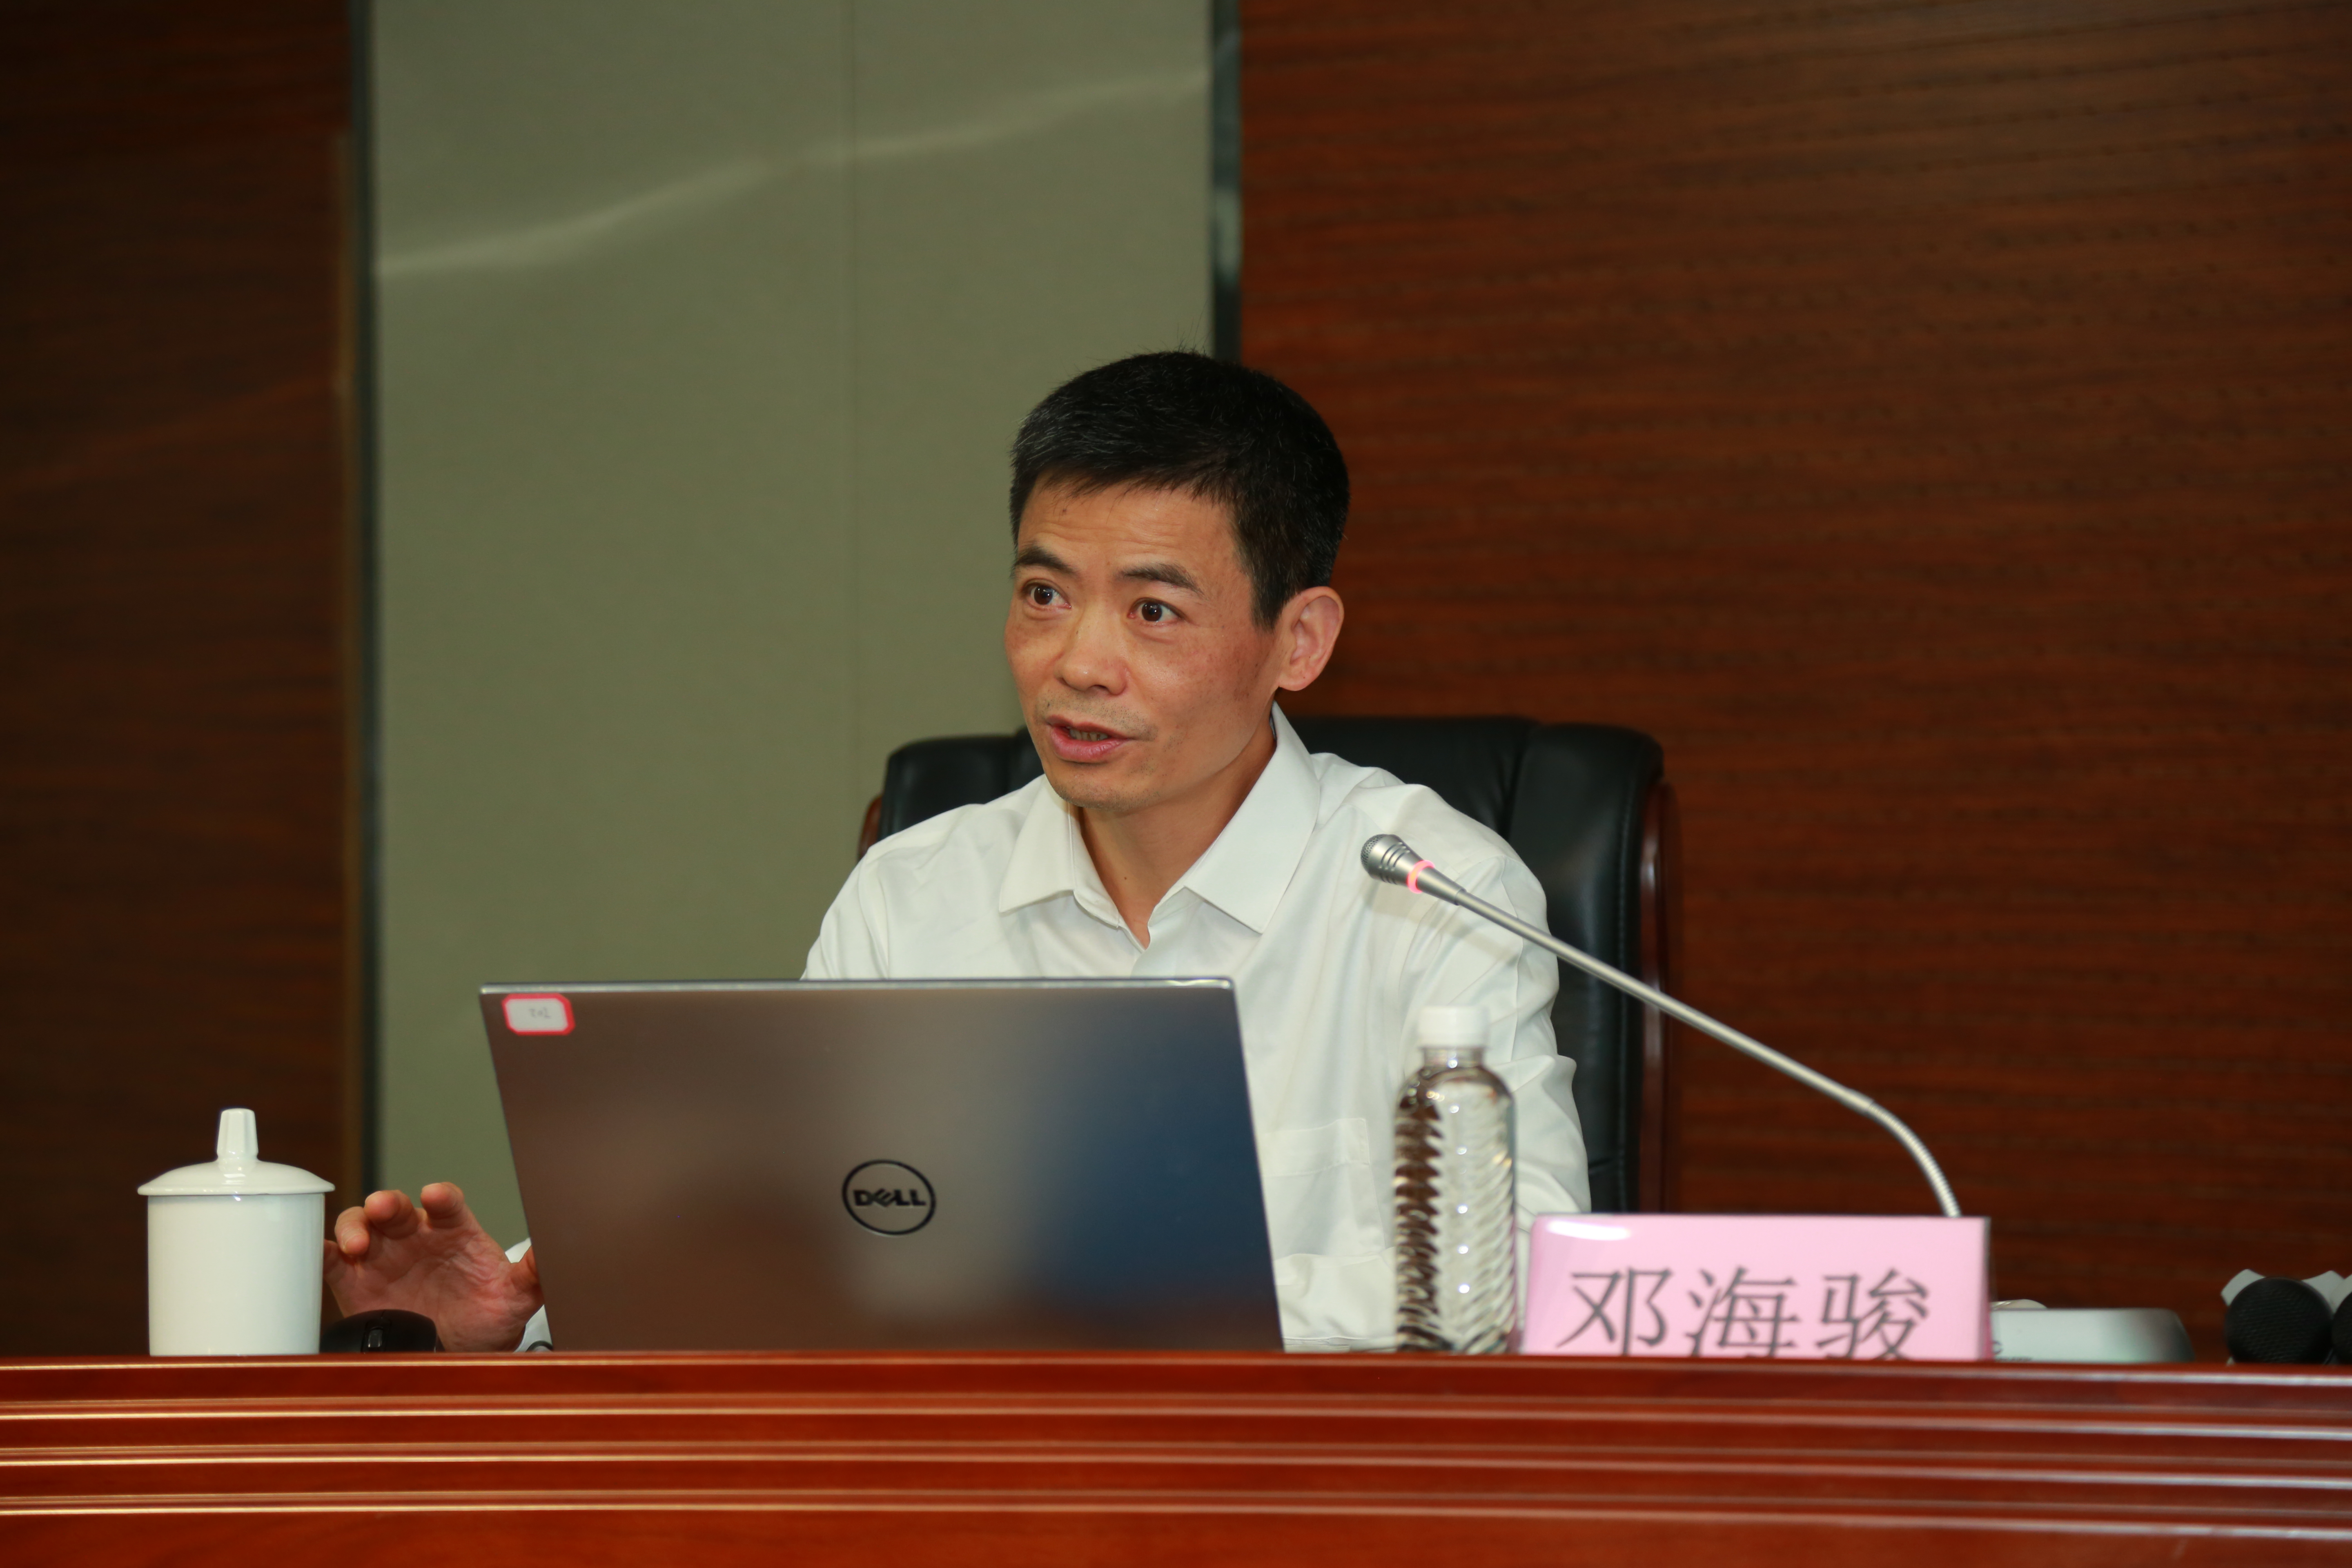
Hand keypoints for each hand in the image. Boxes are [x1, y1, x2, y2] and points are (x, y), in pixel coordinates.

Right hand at [324, 1183, 542, 1352]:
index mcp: (456, 1232)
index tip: (437, 1197)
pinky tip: (316, 1253)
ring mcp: (385, 1257)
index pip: (449, 1204)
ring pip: (362, 1226)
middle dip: (389, 1203)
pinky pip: (332, 1262)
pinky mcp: (356, 1282)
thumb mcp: (516, 1296)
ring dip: (355, 1227)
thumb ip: (535, 1273)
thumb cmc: (489, 1316)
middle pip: (399, 1209)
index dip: (442, 1197)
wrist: (461, 1354)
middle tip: (385, 1209)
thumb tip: (554, 1254)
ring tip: (357, 1244)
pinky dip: (320, 1253)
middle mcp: (417, 1238)